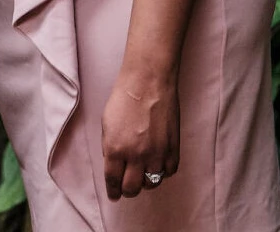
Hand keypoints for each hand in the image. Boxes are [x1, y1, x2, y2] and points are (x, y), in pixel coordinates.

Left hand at [102, 75, 179, 199]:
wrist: (148, 84)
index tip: (113, 196)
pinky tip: (157, 166)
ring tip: (141, 177)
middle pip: (132, 188)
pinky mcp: (173, 150)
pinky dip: (162, 173)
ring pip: (151, 183)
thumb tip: (114, 165)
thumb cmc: (124, 99)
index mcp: (115, 148)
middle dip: (127, 191)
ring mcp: (156, 154)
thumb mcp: (106, 124)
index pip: (112, 180)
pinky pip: (168, 172)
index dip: (112, 191)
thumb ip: (110, 148)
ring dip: (145, 183)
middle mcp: (135, 155)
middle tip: (126, 189)